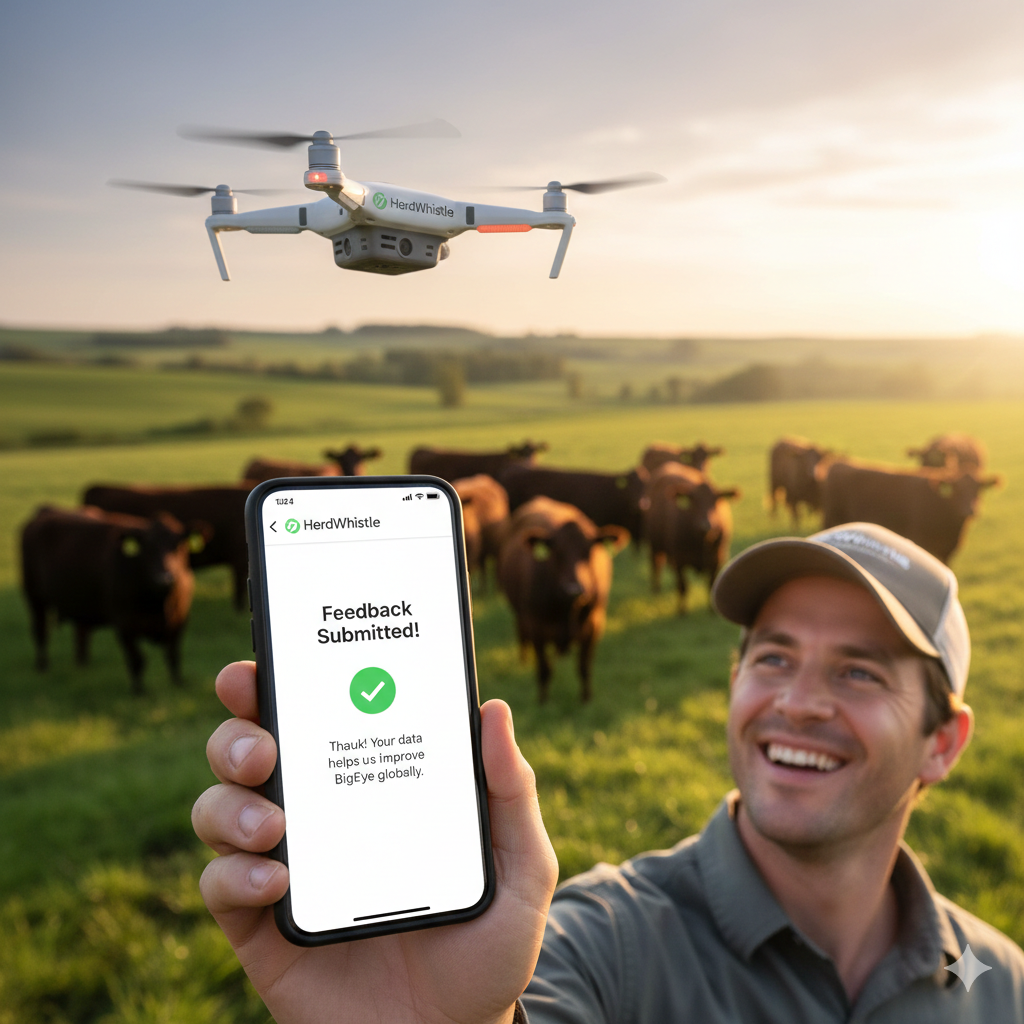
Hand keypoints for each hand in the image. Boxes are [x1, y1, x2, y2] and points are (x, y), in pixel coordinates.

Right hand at [192, 662, 557, 1023]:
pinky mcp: (261, 929)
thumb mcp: (519, 866)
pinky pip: (218, 887)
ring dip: (229, 802)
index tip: (270, 657)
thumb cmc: (485, 943)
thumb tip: (495, 710)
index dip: (280, 682)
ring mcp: (284, 869)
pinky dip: (232, 875)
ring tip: (276, 822)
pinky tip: (273, 880)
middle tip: (263, 744)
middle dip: (238, 731)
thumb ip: (511, 794)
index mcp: (367, 787)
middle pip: (249, 752)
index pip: (315, 718)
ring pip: (218, 809)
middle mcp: (317, 817)